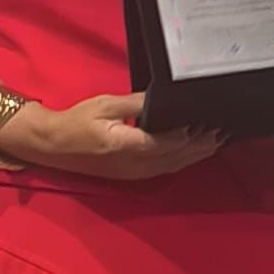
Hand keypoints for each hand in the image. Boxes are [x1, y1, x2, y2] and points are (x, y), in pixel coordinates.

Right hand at [0, 92, 224, 181]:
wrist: (52, 145)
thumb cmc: (76, 121)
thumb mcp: (106, 105)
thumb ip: (136, 104)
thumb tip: (162, 98)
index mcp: (127, 146)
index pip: (169, 142)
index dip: (191, 134)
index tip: (208, 122)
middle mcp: (134, 164)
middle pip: (176, 157)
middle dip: (200, 146)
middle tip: (222, 133)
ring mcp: (133, 173)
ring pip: (172, 166)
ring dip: (194, 156)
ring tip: (215, 144)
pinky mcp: (131, 175)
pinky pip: (163, 170)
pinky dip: (180, 161)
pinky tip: (191, 155)